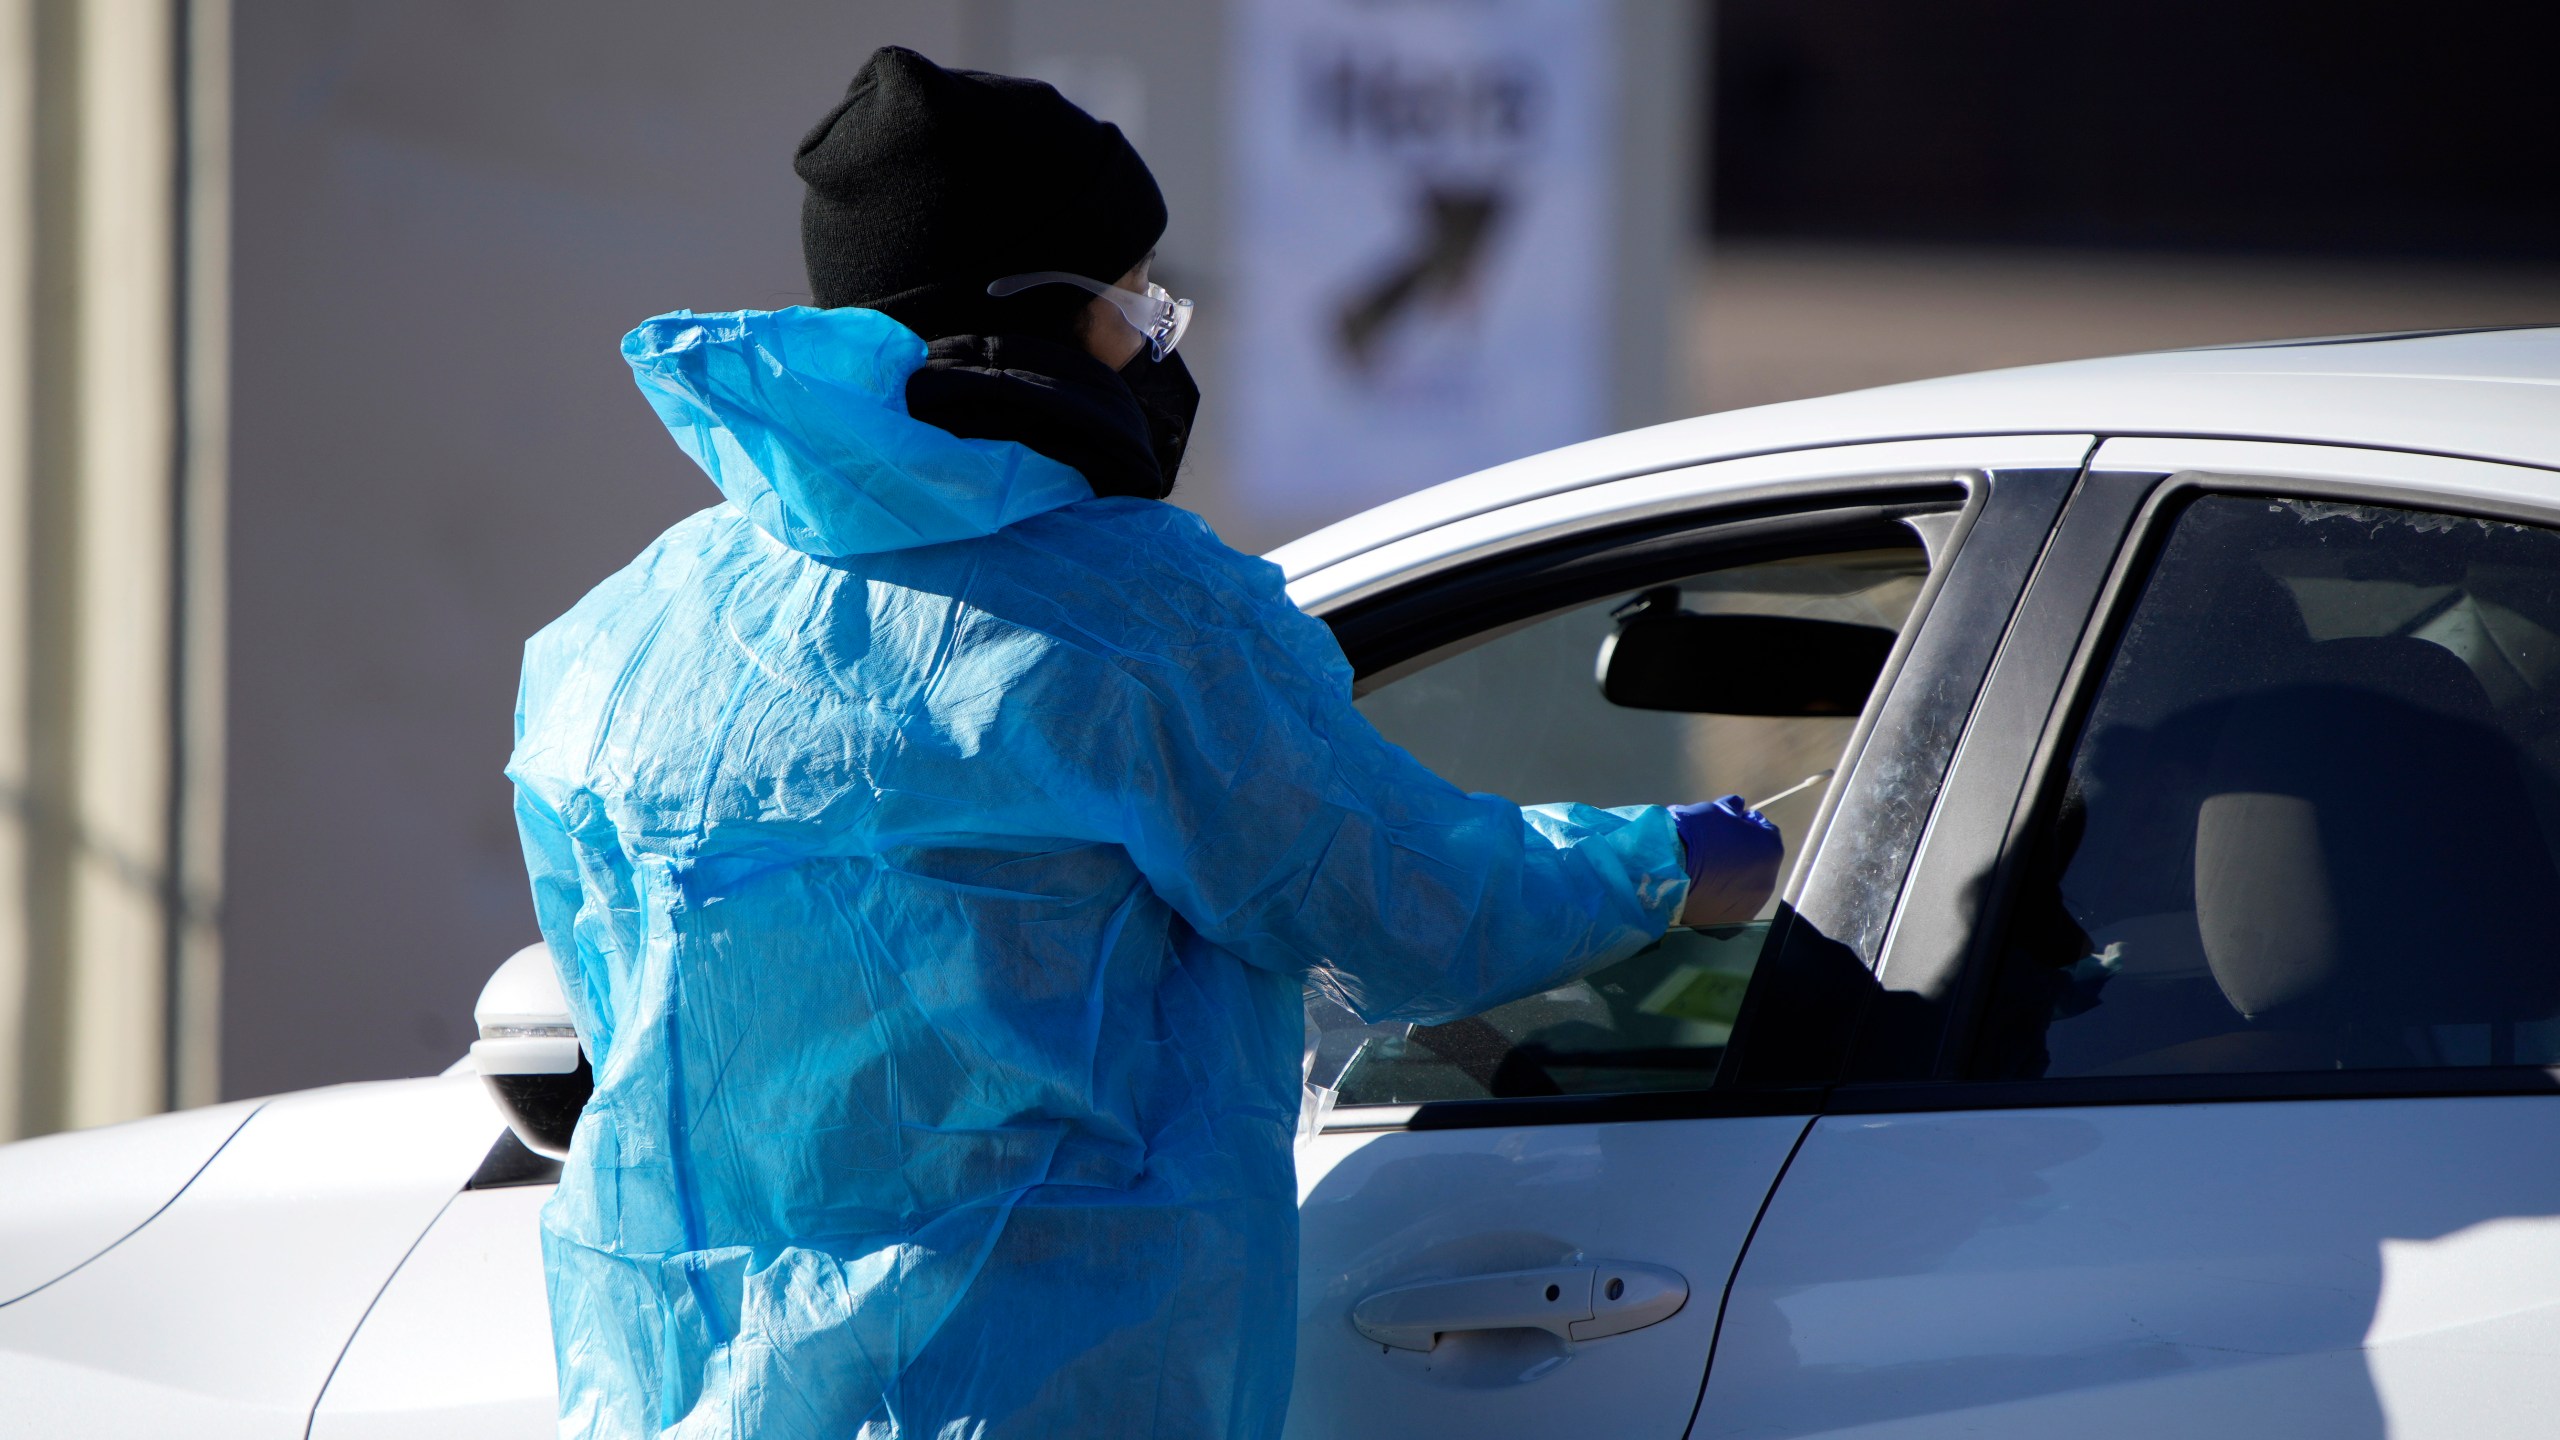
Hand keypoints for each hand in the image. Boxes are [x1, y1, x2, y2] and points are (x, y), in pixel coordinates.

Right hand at [1672, 796, 1782, 926]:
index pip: (1764, 832)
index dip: (1746, 825)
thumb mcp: (1714, 810)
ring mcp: (1752, 903)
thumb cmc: (1694, 834)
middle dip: (1742, 854)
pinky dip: (1723, 898)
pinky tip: (1704, 889)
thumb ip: (1732, 808)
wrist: (1667, 869)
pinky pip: (1732, 905)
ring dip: (1734, 879)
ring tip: (1707, 872)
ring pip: (1745, 887)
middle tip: (1715, 850)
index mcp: (1770, 848)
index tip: (1728, 825)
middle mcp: (1768, 879)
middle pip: (1757, 862)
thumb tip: (1737, 806)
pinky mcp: (1733, 921)